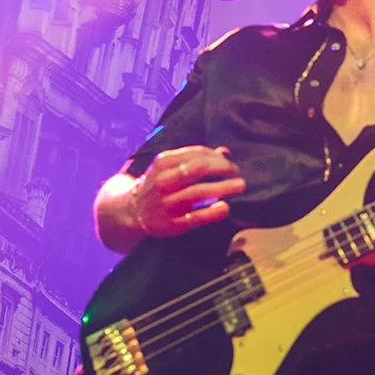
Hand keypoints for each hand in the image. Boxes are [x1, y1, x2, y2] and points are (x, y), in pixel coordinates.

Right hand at [130, 145, 245, 237]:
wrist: (134, 212)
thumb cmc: (160, 184)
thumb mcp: (171, 167)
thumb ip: (196, 159)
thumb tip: (225, 151)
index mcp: (163, 162)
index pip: (196, 153)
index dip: (218, 157)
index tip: (230, 162)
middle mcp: (163, 181)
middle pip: (198, 169)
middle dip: (222, 168)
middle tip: (237, 172)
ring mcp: (166, 202)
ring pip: (199, 192)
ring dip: (224, 187)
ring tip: (240, 185)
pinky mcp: (172, 223)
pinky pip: (195, 217)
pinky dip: (212, 212)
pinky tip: (225, 207)